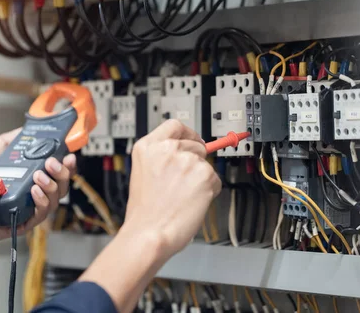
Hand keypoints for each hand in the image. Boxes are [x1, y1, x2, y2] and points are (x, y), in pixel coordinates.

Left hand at [0, 128, 76, 241]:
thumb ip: (7, 141)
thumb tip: (24, 129)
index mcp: (29, 177)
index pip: (55, 171)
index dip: (65, 163)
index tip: (67, 155)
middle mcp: (33, 192)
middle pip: (61, 184)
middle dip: (61, 173)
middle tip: (51, 163)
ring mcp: (30, 208)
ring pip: (55, 199)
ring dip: (51, 185)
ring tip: (39, 176)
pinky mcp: (24, 222)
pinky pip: (42, 213)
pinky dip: (41, 201)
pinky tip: (34, 190)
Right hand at [123, 120, 221, 259]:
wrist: (149, 234)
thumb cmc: (145, 213)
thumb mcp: (143, 174)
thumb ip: (161, 158)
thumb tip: (183, 153)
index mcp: (147, 147)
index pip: (175, 125)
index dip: (188, 134)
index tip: (194, 140)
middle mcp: (167, 149)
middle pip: (196, 144)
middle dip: (196, 161)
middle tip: (185, 183)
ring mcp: (187, 161)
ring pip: (206, 165)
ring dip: (201, 179)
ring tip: (183, 197)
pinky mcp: (205, 175)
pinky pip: (216, 180)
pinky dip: (209, 192)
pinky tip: (193, 202)